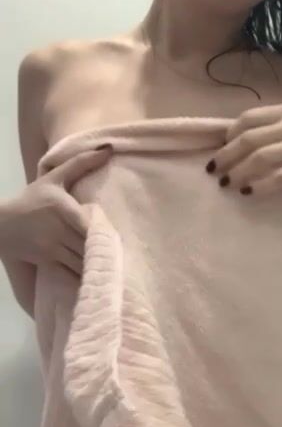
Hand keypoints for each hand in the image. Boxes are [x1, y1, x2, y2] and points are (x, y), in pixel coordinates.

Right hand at [0, 145, 112, 275]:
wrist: (2, 223)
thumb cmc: (33, 199)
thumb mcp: (53, 178)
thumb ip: (80, 163)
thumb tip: (109, 149)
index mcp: (64, 209)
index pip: (91, 226)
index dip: (106, 234)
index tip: (119, 238)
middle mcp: (58, 230)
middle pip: (90, 246)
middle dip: (106, 252)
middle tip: (123, 256)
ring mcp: (52, 248)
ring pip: (83, 261)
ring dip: (98, 266)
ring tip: (114, 268)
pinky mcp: (48, 262)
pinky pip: (72, 272)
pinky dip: (86, 275)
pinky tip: (97, 277)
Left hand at [206, 103, 281, 195]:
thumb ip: (277, 127)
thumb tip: (242, 140)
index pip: (248, 118)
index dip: (228, 135)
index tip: (218, 150)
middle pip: (248, 139)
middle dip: (225, 156)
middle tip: (211, 171)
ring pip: (259, 158)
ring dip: (237, 172)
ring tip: (225, 184)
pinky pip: (279, 178)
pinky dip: (260, 186)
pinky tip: (248, 193)